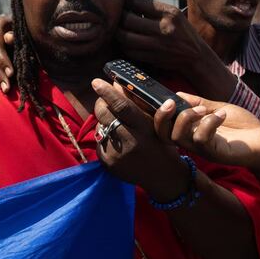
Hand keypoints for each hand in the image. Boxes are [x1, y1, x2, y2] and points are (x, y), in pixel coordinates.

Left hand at [90, 79, 188, 200]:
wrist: (163, 176)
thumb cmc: (160, 143)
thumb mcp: (154, 121)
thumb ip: (135, 102)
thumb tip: (116, 83)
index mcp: (144, 129)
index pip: (122, 106)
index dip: (108, 93)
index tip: (96, 82)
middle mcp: (129, 142)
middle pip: (104, 114)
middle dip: (101, 102)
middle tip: (105, 99)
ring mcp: (116, 155)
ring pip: (100, 127)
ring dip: (105, 121)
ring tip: (119, 126)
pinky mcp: (108, 164)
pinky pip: (100, 142)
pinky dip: (105, 137)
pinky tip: (118, 142)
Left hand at [117, 0, 235, 99]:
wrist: (196, 57)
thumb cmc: (182, 32)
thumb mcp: (173, 14)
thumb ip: (151, 6)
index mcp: (169, 14)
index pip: (138, 1)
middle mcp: (164, 28)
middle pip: (128, 19)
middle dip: (119, 16)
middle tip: (116, 14)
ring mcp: (157, 45)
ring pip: (124, 36)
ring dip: (118, 31)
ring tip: (119, 27)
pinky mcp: (151, 58)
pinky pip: (129, 50)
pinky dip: (124, 45)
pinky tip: (126, 41)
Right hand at [156, 93, 259, 170]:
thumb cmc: (241, 126)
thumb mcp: (217, 108)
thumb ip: (197, 103)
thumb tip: (176, 94)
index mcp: (190, 131)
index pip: (163, 127)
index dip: (156, 115)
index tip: (165, 99)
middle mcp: (192, 142)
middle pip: (162, 135)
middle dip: (161, 117)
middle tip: (171, 103)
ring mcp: (202, 149)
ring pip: (178, 137)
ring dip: (187, 117)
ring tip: (205, 109)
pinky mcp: (215, 154)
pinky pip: (201, 139)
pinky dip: (209, 123)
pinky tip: (221, 115)